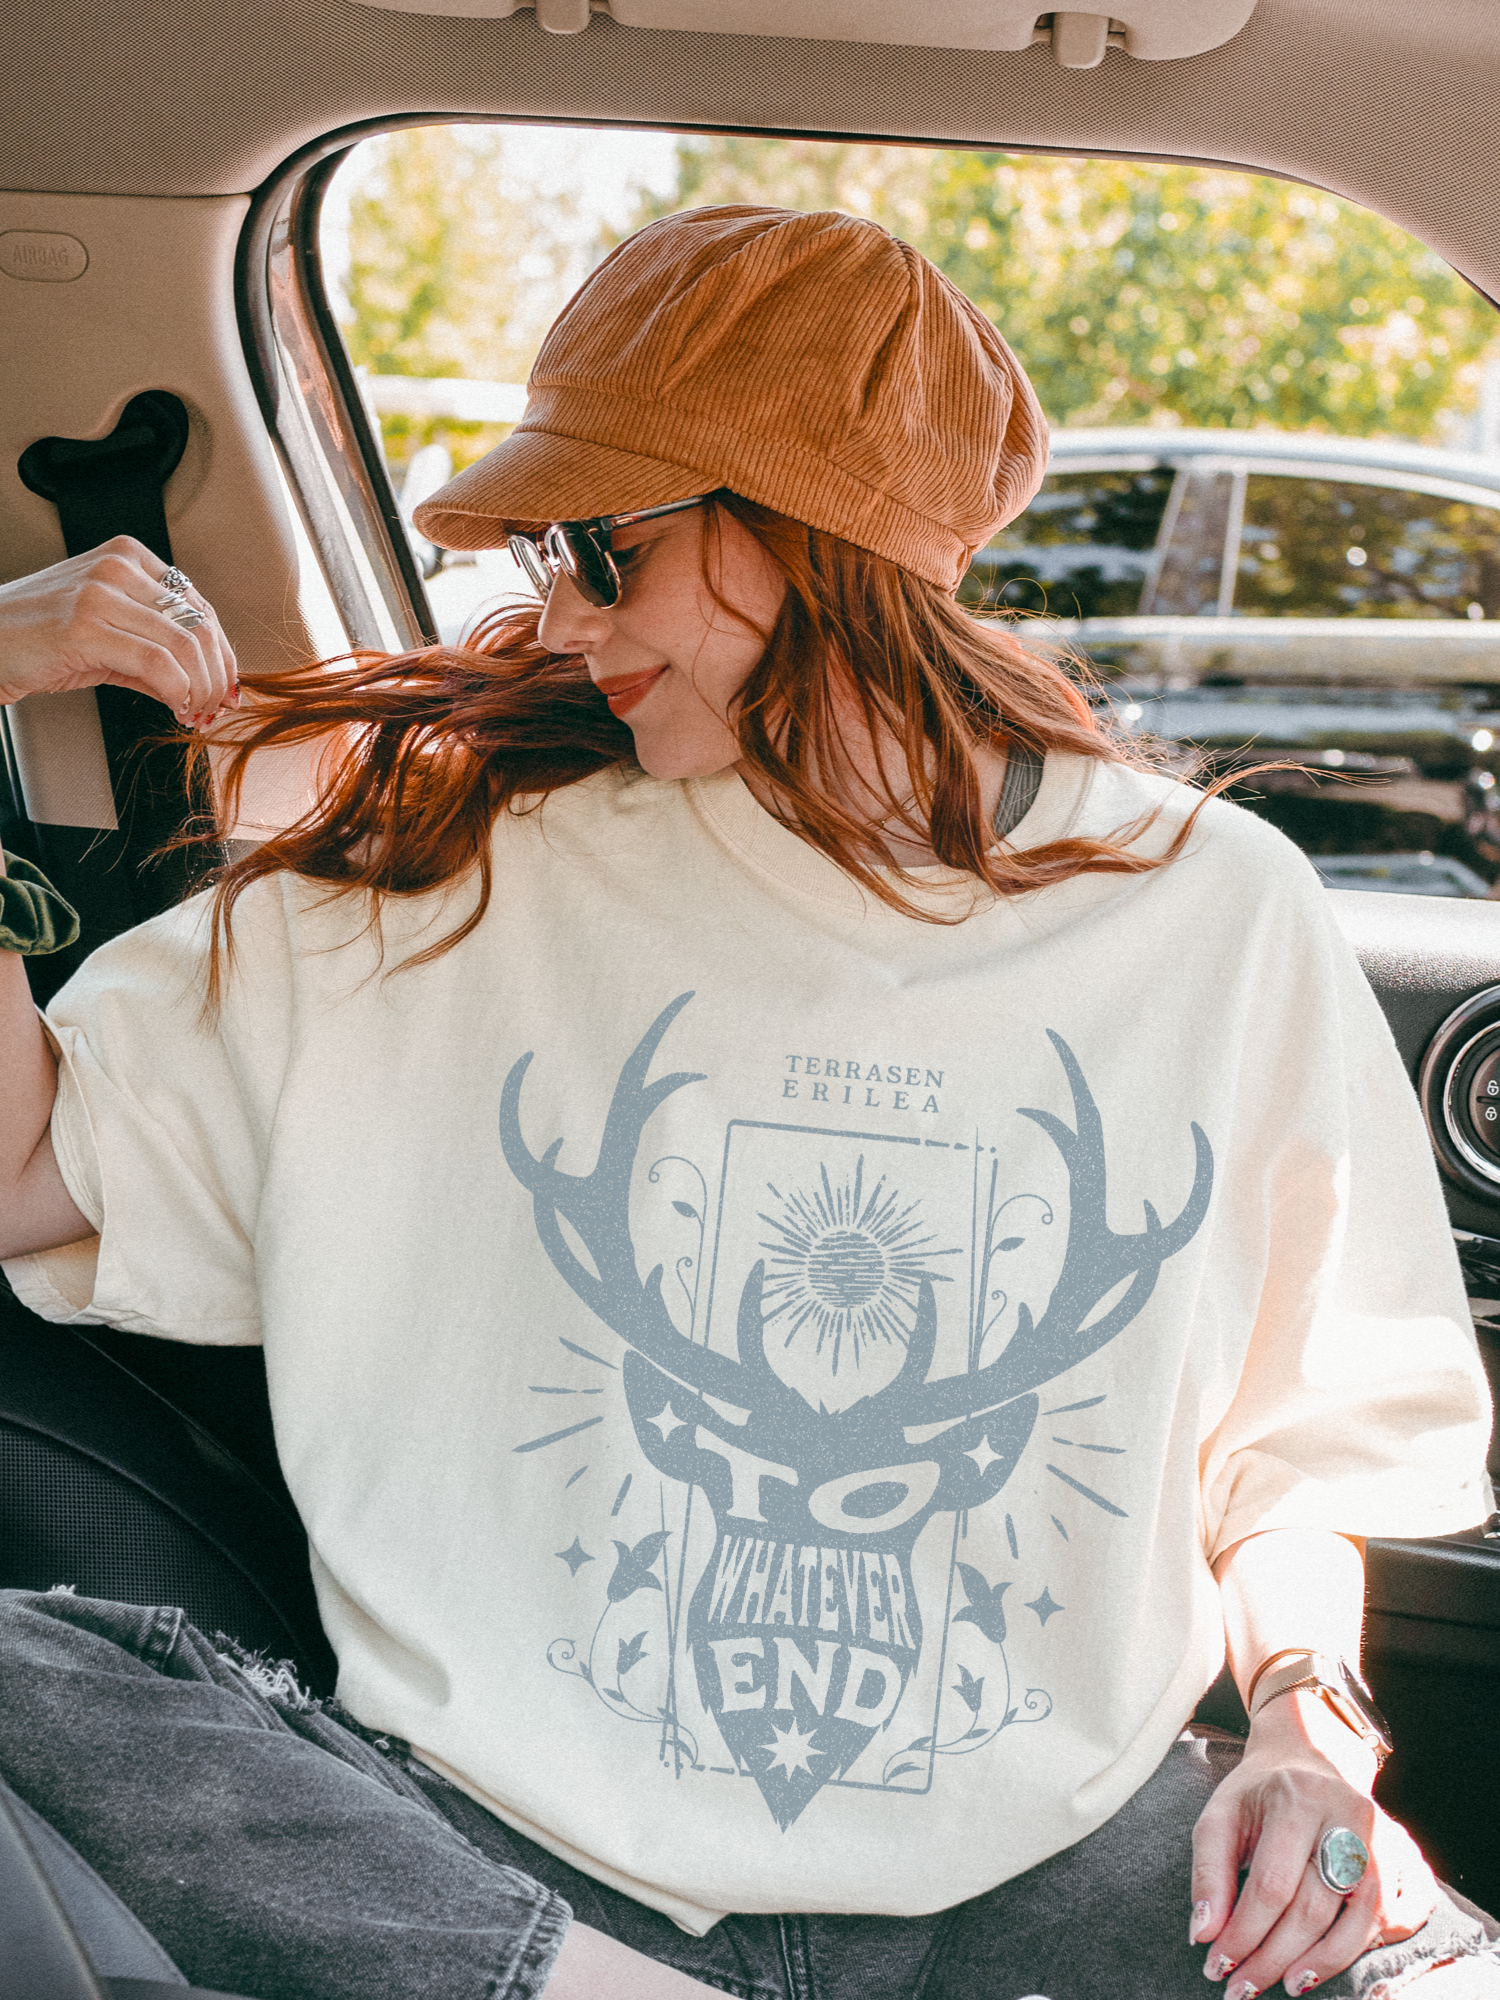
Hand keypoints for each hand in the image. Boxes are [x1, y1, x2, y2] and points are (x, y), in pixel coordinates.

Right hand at [0, 535, 236, 728]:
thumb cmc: (37, 637)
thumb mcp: (106, 633)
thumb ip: (156, 651)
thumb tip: (205, 684)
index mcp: (128, 556)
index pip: (200, 605)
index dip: (223, 652)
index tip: (226, 685)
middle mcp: (118, 566)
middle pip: (201, 625)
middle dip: (218, 675)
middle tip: (216, 706)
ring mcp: (101, 593)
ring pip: (186, 645)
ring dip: (202, 689)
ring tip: (196, 712)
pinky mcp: (86, 626)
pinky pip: (158, 664)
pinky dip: (178, 692)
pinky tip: (176, 708)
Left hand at [1190, 1693, 1436, 1996]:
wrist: (1310, 1755)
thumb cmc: (1258, 1794)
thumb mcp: (1220, 1816)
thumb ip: (1209, 1872)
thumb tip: (1204, 1935)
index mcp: (1296, 1798)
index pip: (1272, 1885)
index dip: (1244, 1934)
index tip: (1218, 1966)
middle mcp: (1348, 1814)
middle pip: (1315, 1907)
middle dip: (1275, 1957)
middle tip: (1243, 1989)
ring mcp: (1386, 1834)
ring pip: (1365, 1916)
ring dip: (1325, 1963)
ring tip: (1289, 1985)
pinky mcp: (1408, 1853)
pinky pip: (1405, 1912)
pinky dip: (1377, 1943)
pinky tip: (1339, 1957)